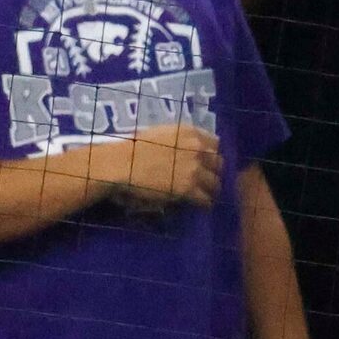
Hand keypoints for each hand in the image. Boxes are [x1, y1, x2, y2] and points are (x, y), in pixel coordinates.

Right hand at [99, 123, 222, 213]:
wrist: (120, 164)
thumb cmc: (130, 148)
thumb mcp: (159, 133)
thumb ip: (176, 139)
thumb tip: (181, 150)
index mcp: (189, 132)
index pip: (214, 143)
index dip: (210, 153)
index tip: (204, 161)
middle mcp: (197, 149)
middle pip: (218, 162)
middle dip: (213, 171)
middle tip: (206, 179)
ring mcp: (194, 169)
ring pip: (215, 182)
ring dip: (211, 188)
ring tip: (205, 195)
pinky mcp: (187, 189)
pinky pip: (205, 199)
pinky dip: (204, 203)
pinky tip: (201, 206)